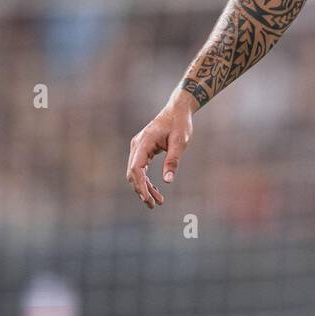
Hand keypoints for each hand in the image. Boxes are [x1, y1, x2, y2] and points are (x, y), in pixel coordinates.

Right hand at [125, 90, 195, 209]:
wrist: (177, 110)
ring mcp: (138, 147)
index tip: (147, 198)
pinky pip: (140, 168)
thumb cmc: (180, 124)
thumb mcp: (180, 142)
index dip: (140, 185)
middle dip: (142, 190)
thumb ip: (173, 160)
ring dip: (144, 187)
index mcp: (144, 141)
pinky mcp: (142, 150)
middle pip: (133, 173)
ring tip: (157, 202)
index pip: (136, 168)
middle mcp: (137, 145)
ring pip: (136, 173)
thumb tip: (167, 181)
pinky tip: (155, 190)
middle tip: (154, 205)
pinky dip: (146, 180)